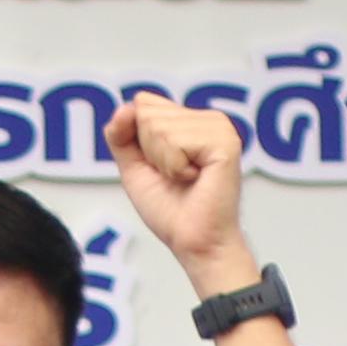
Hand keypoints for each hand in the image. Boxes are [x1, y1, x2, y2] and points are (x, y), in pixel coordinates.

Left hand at [104, 95, 259, 291]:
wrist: (193, 241)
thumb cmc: (170, 210)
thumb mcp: (134, 167)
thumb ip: (121, 135)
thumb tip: (127, 106)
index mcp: (190, 120)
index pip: (143, 104)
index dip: (139, 141)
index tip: (161, 167)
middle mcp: (208, 119)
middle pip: (148, 114)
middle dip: (150, 153)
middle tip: (175, 177)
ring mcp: (220, 127)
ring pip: (159, 127)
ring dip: (163, 163)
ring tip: (185, 179)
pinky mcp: (225, 142)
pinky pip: (175, 142)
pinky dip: (175, 168)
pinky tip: (196, 179)